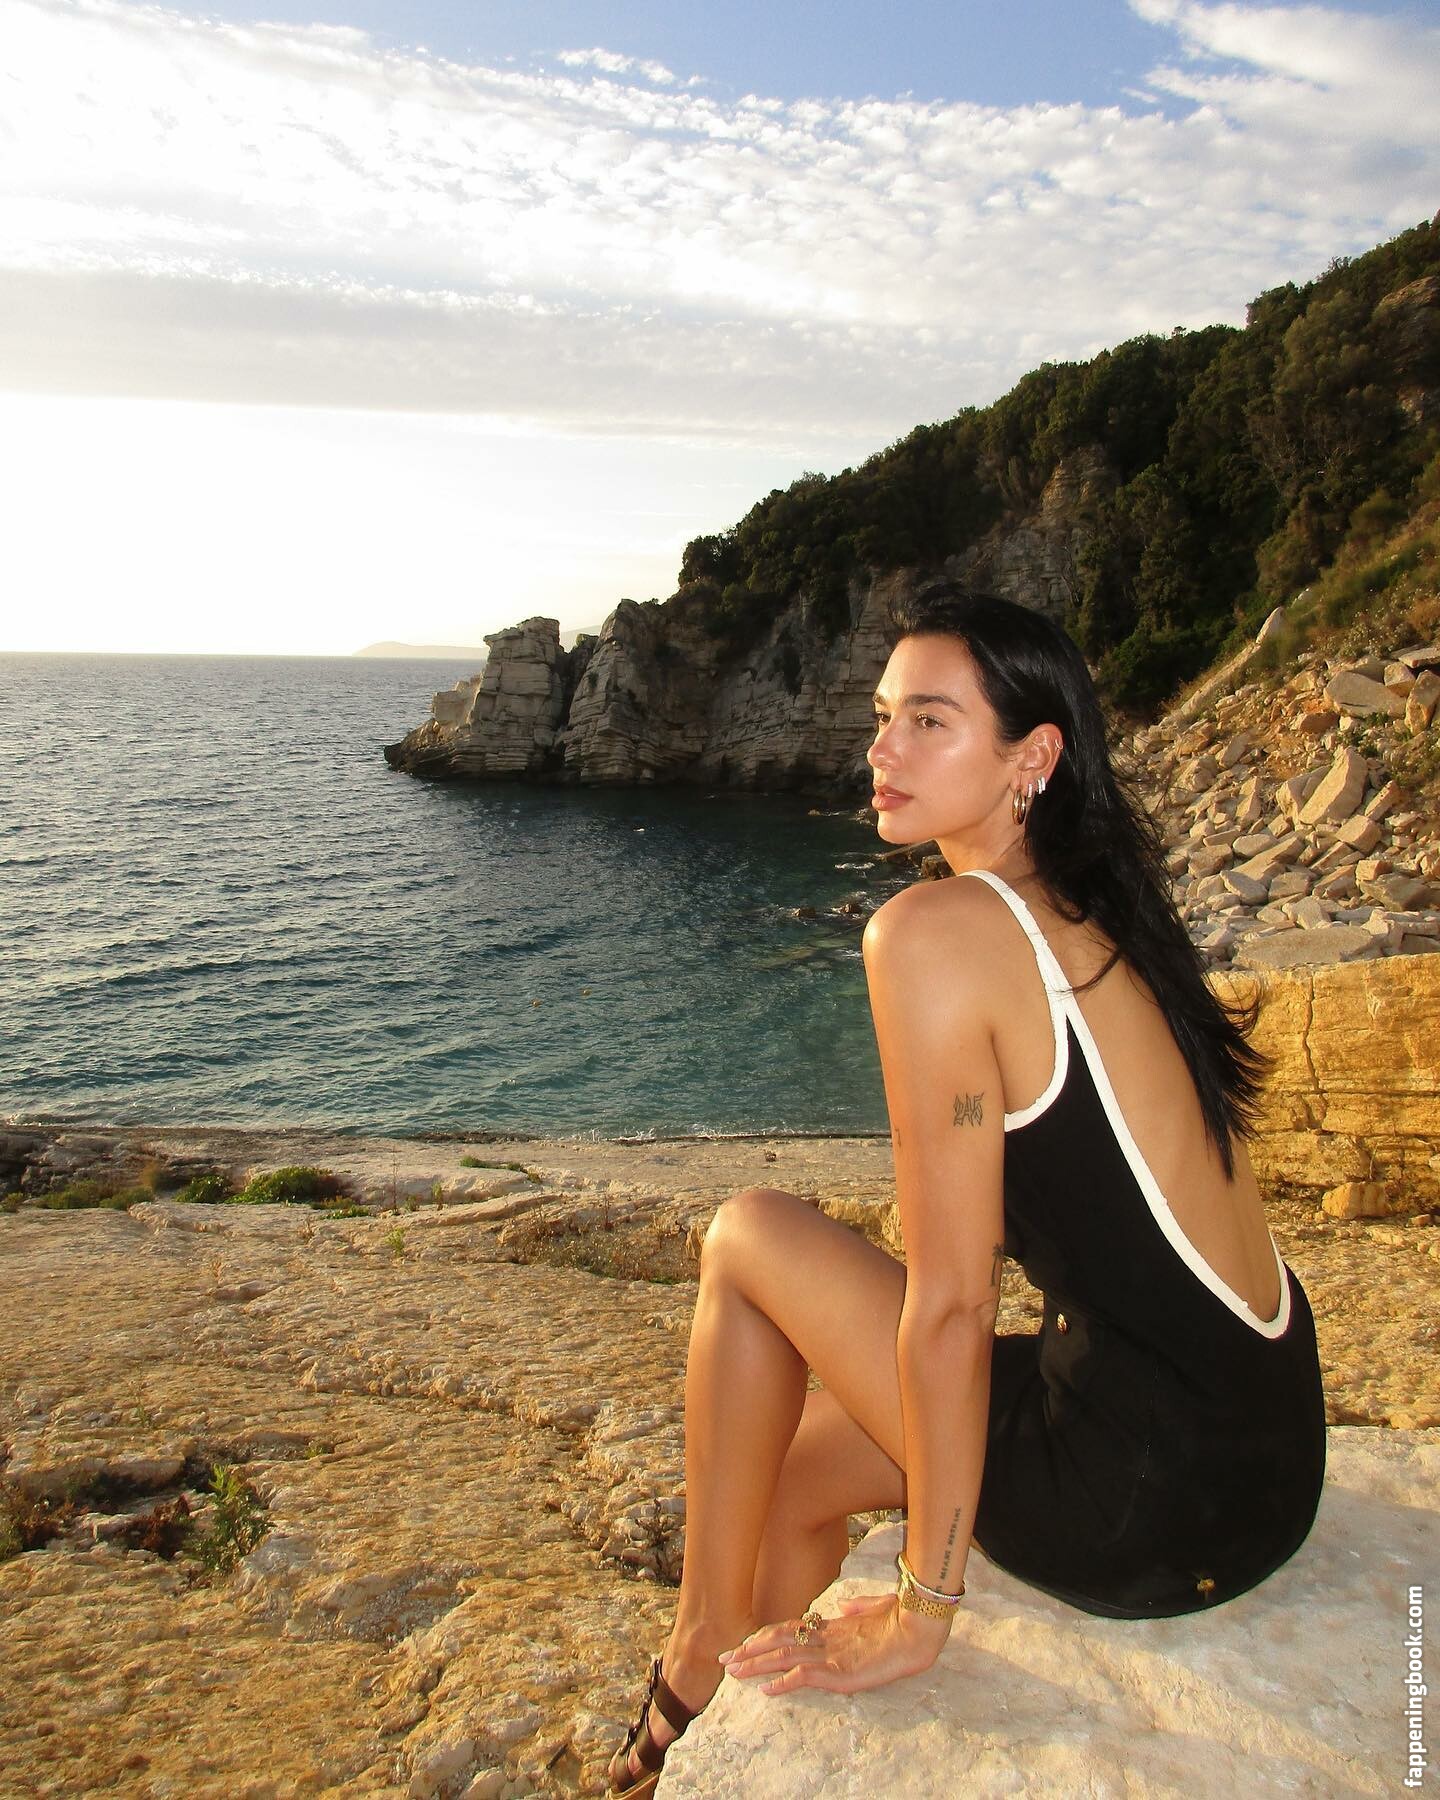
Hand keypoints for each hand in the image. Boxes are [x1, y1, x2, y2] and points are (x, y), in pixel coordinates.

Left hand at [718, 1594, 949, 1696]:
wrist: (919, 1626)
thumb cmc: (902, 1617)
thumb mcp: (877, 1610)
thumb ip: (858, 1609)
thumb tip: (844, 1608)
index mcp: (833, 1626)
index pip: (790, 1630)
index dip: (765, 1636)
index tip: (744, 1642)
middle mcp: (826, 1638)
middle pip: (778, 1642)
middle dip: (749, 1651)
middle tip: (724, 1658)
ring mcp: (832, 1654)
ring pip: (784, 1657)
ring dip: (756, 1665)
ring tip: (733, 1672)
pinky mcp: (840, 1671)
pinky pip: (805, 1677)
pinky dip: (783, 1682)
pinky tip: (766, 1690)